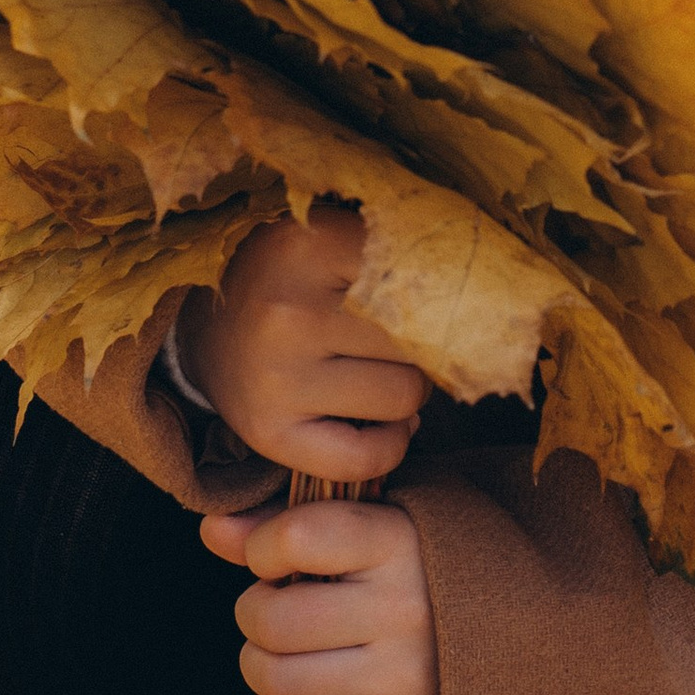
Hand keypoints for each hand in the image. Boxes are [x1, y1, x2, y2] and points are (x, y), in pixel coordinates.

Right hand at [185, 206, 427, 482]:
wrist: (202, 326)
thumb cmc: (290, 277)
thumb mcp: (332, 236)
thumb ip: (399, 242)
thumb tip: (492, 280)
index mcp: (308, 246)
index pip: (423, 270)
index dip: (452, 287)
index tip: (451, 293)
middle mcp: (289, 312)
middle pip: (419, 337)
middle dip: (426, 343)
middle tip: (404, 338)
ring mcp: (275, 377)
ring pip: (403, 396)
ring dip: (409, 392)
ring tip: (385, 374)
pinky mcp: (267, 432)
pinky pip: (365, 457)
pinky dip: (389, 446)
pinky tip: (383, 425)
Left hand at [199, 494, 439, 694]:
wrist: (524, 623)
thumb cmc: (422, 563)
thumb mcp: (370, 523)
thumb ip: (289, 521)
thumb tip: (211, 529)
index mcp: (399, 540)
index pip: (295, 537)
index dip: (262, 549)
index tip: (275, 557)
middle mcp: (407, 607)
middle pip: (275, 620)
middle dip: (252, 615)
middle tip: (270, 611)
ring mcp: (410, 675)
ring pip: (284, 684)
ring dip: (258, 670)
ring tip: (274, 656)